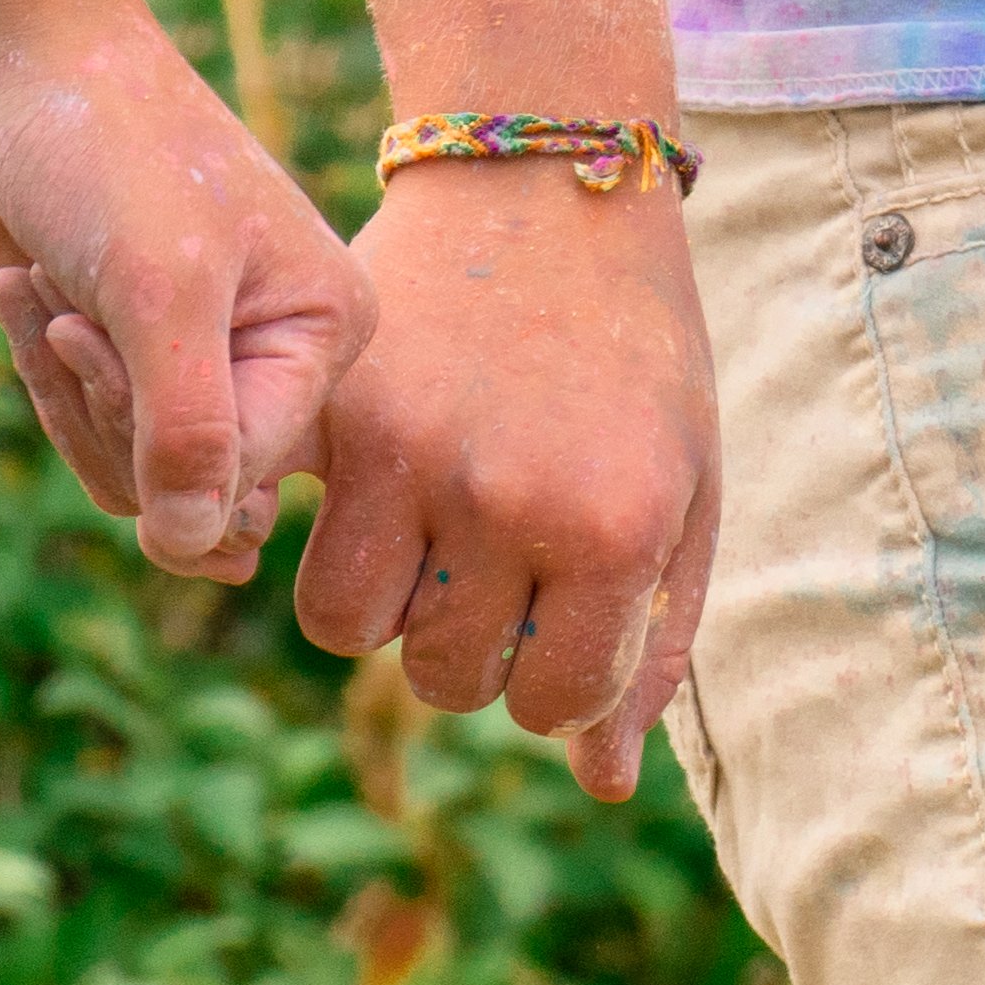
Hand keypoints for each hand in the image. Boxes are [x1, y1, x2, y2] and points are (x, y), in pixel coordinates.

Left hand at [0, 0, 372, 581]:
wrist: (10, 44)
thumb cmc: (102, 144)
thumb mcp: (154, 291)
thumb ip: (188, 431)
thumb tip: (202, 554)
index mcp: (325, 330)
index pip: (251, 472)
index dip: (161, 450)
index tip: (85, 342)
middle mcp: (277, 348)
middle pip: (193, 488)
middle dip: (103, 419)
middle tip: (57, 317)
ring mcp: (200, 348)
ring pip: (133, 469)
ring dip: (59, 391)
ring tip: (25, 289)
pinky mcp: (126, 339)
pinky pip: (89, 426)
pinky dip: (36, 371)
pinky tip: (7, 284)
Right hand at [293, 165, 721, 797]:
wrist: (555, 198)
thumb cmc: (642, 364)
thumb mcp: (684, 500)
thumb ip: (650, 648)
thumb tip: (603, 786)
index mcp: (615, 531)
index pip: (552, 699)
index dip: (552, 679)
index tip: (561, 619)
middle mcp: (507, 503)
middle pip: (449, 679)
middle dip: (475, 650)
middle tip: (502, 568)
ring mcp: (409, 458)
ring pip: (354, 630)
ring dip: (394, 609)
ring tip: (440, 537)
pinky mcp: (333, 417)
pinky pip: (300, 554)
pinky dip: (335, 547)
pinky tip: (384, 496)